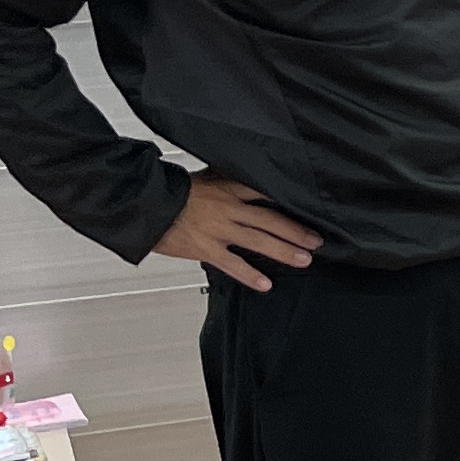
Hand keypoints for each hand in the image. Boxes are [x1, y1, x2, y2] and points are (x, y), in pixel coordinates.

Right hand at [149, 172, 319, 291]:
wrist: (144, 205)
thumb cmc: (171, 191)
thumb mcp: (202, 178)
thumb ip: (225, 180)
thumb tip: (244, 177)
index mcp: (227, 188)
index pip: (265, 192)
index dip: (288, 201)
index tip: (308, 208)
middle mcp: (227, 208)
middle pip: (270, 220)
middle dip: (296, 232)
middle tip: (316, 241)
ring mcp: (218, 229)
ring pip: (258, 241)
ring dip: (283, 252)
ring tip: (304, 260)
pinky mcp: (205, 248)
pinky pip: (232, 264)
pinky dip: (249, 275)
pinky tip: (265, 283)